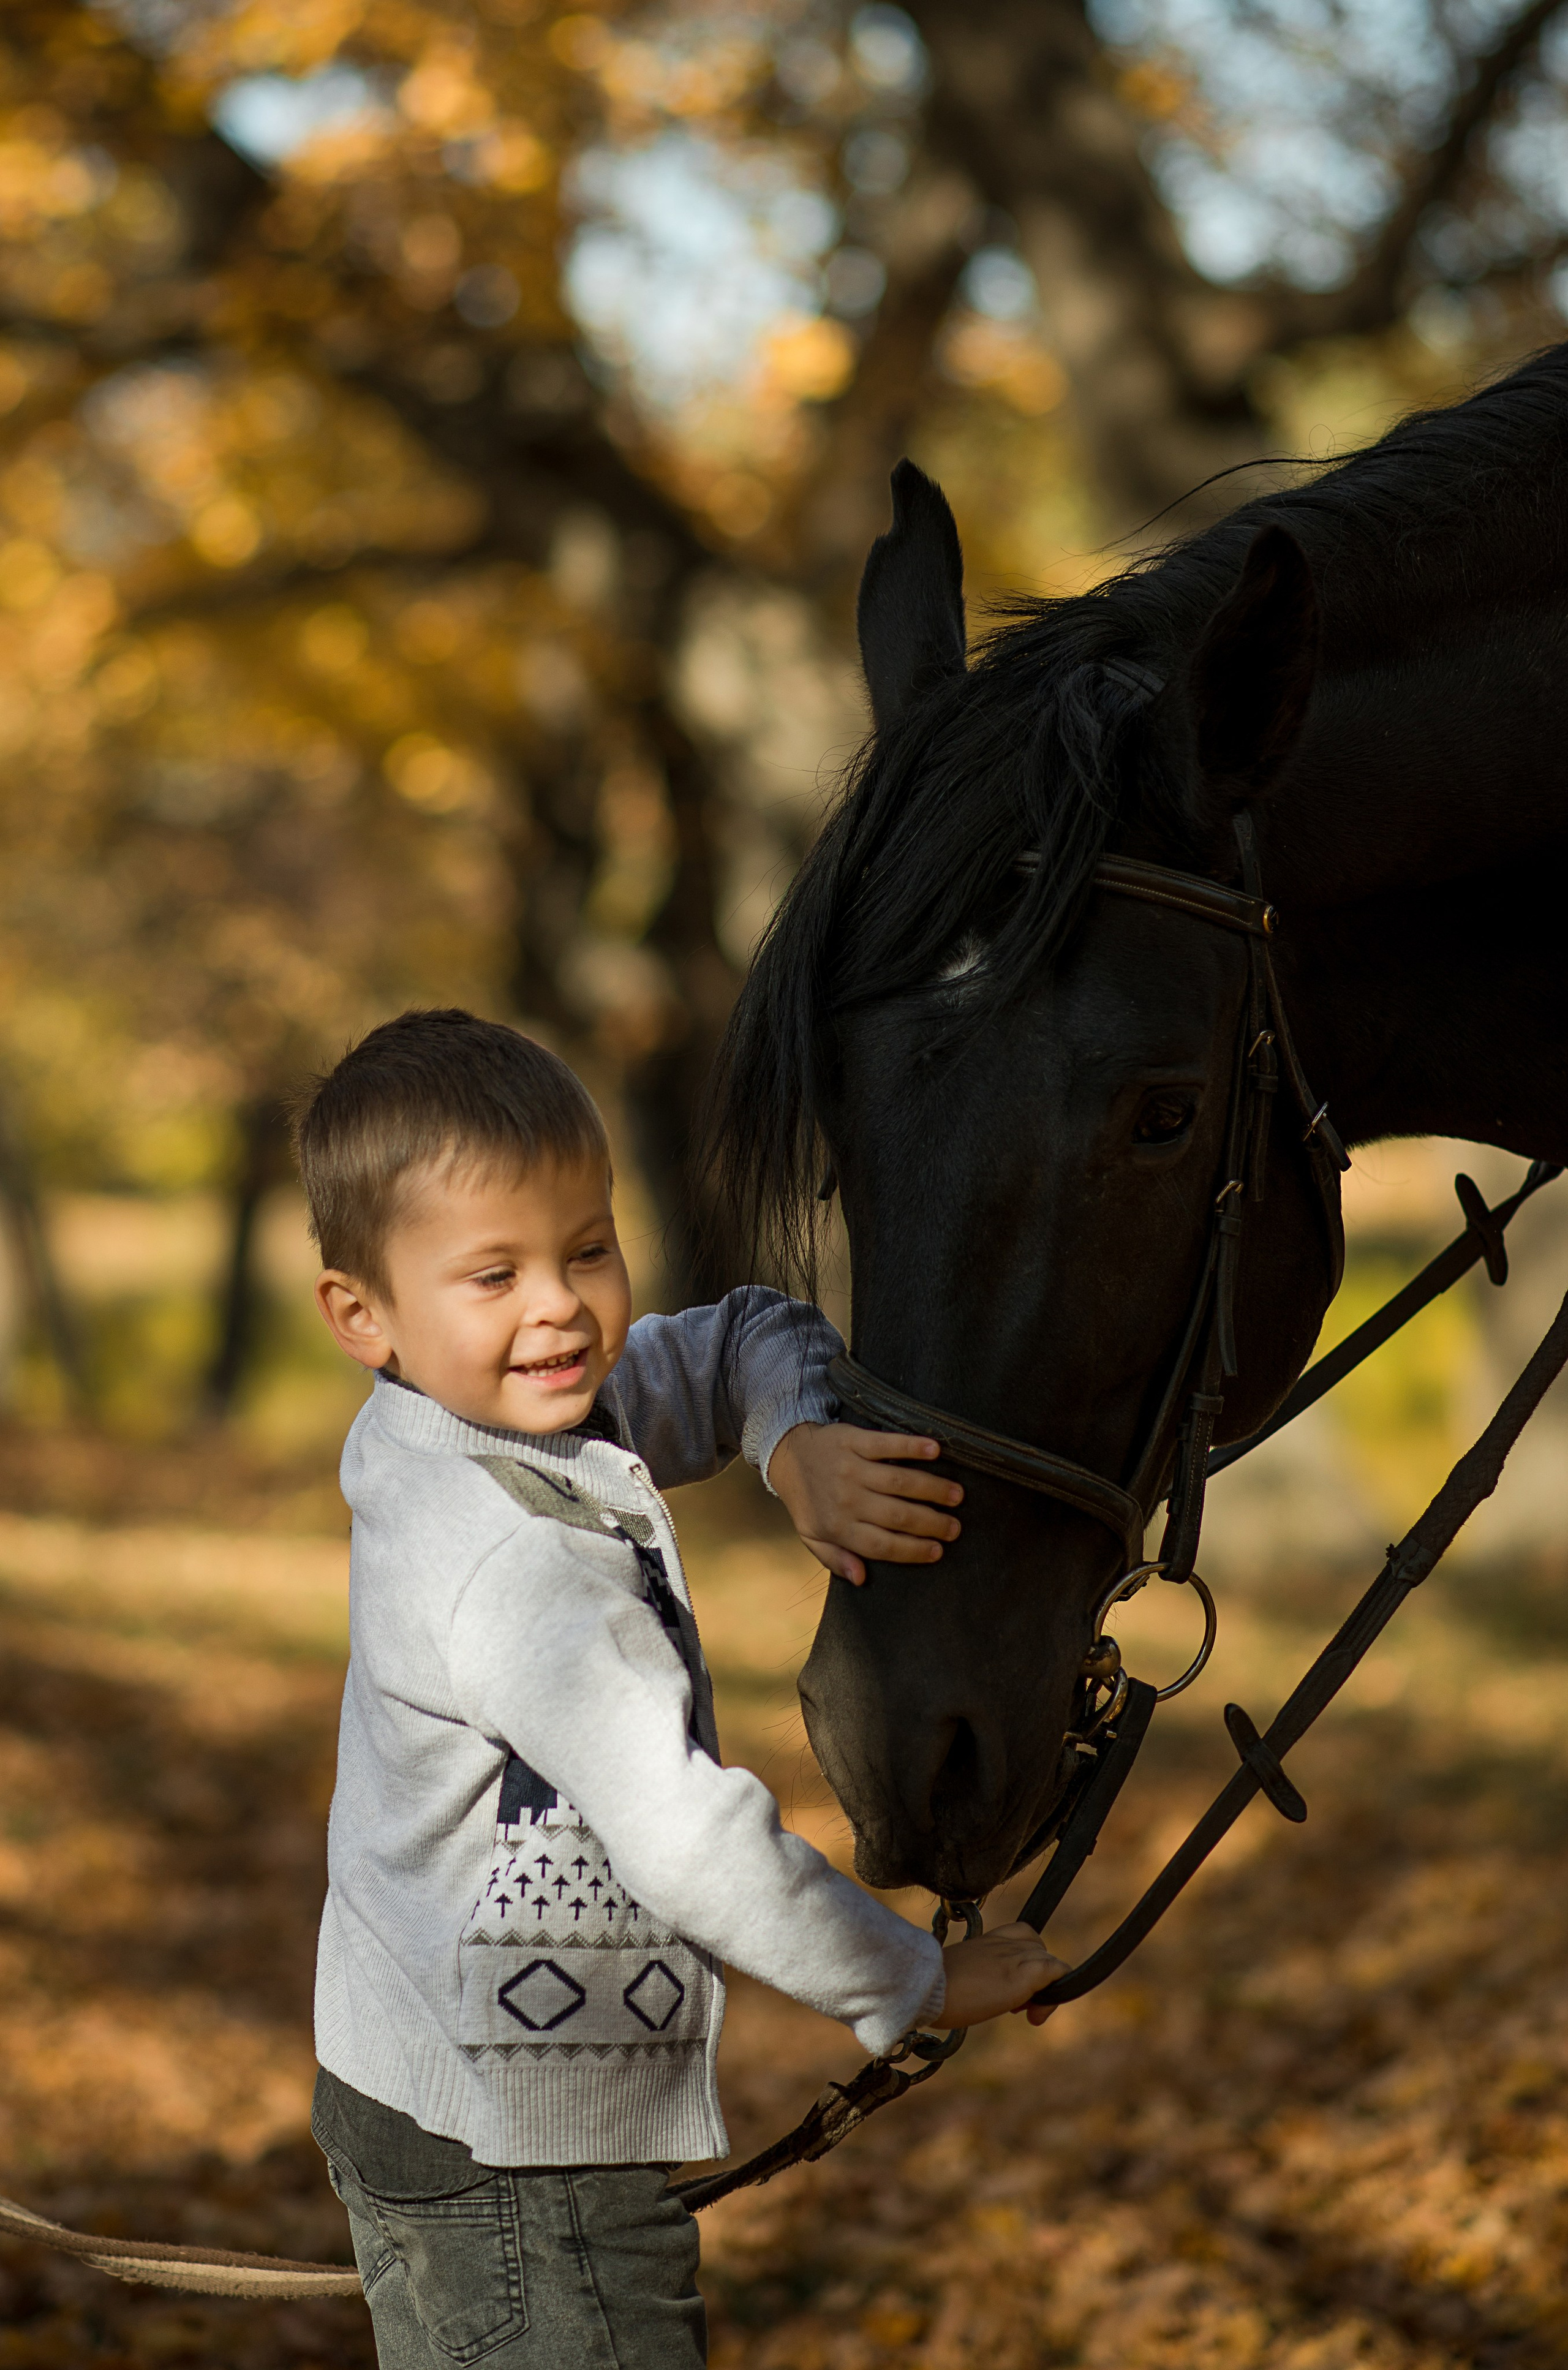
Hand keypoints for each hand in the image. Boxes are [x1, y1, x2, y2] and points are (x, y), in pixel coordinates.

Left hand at [769, 1421, 962, 1583]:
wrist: (788, 1456)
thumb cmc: (808, 1501)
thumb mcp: (812, 1537)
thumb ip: (835, 1559)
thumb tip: (861, 1578)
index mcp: (838, 1527)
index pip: (882, 1545)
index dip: (913, 1550)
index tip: (938, 1551)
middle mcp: (846, 1499)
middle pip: (898, 1516)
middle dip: (932, 1523)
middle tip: (956, 1527)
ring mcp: (851, 1468)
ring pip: (899, 1482)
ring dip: (932, 1488)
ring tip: (957, 1496)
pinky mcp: (854, 1440)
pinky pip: (887, 1443)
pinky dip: (912, 1446)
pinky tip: (935, 1450)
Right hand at [924, 1920, 1067, 2029]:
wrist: (927, 1988)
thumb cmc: (933, 1988)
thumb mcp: (956, 1974)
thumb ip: (974, 1974)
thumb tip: (974, 1991)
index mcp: (987, 1940)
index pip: (1023, 1936)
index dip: (1025, 1961)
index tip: (1012, 1992)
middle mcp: (1005, 1943)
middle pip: (1039, 1950)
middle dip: (1037, 1978)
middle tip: (1018, 2009)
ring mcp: (1015, 1957)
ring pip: (1049, 1962)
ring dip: (1045, 1990)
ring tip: (1028, 2015)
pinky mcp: (1022, 1975)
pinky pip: (1055, 1971)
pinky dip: (1056, 1992)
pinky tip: (1037, 2014)